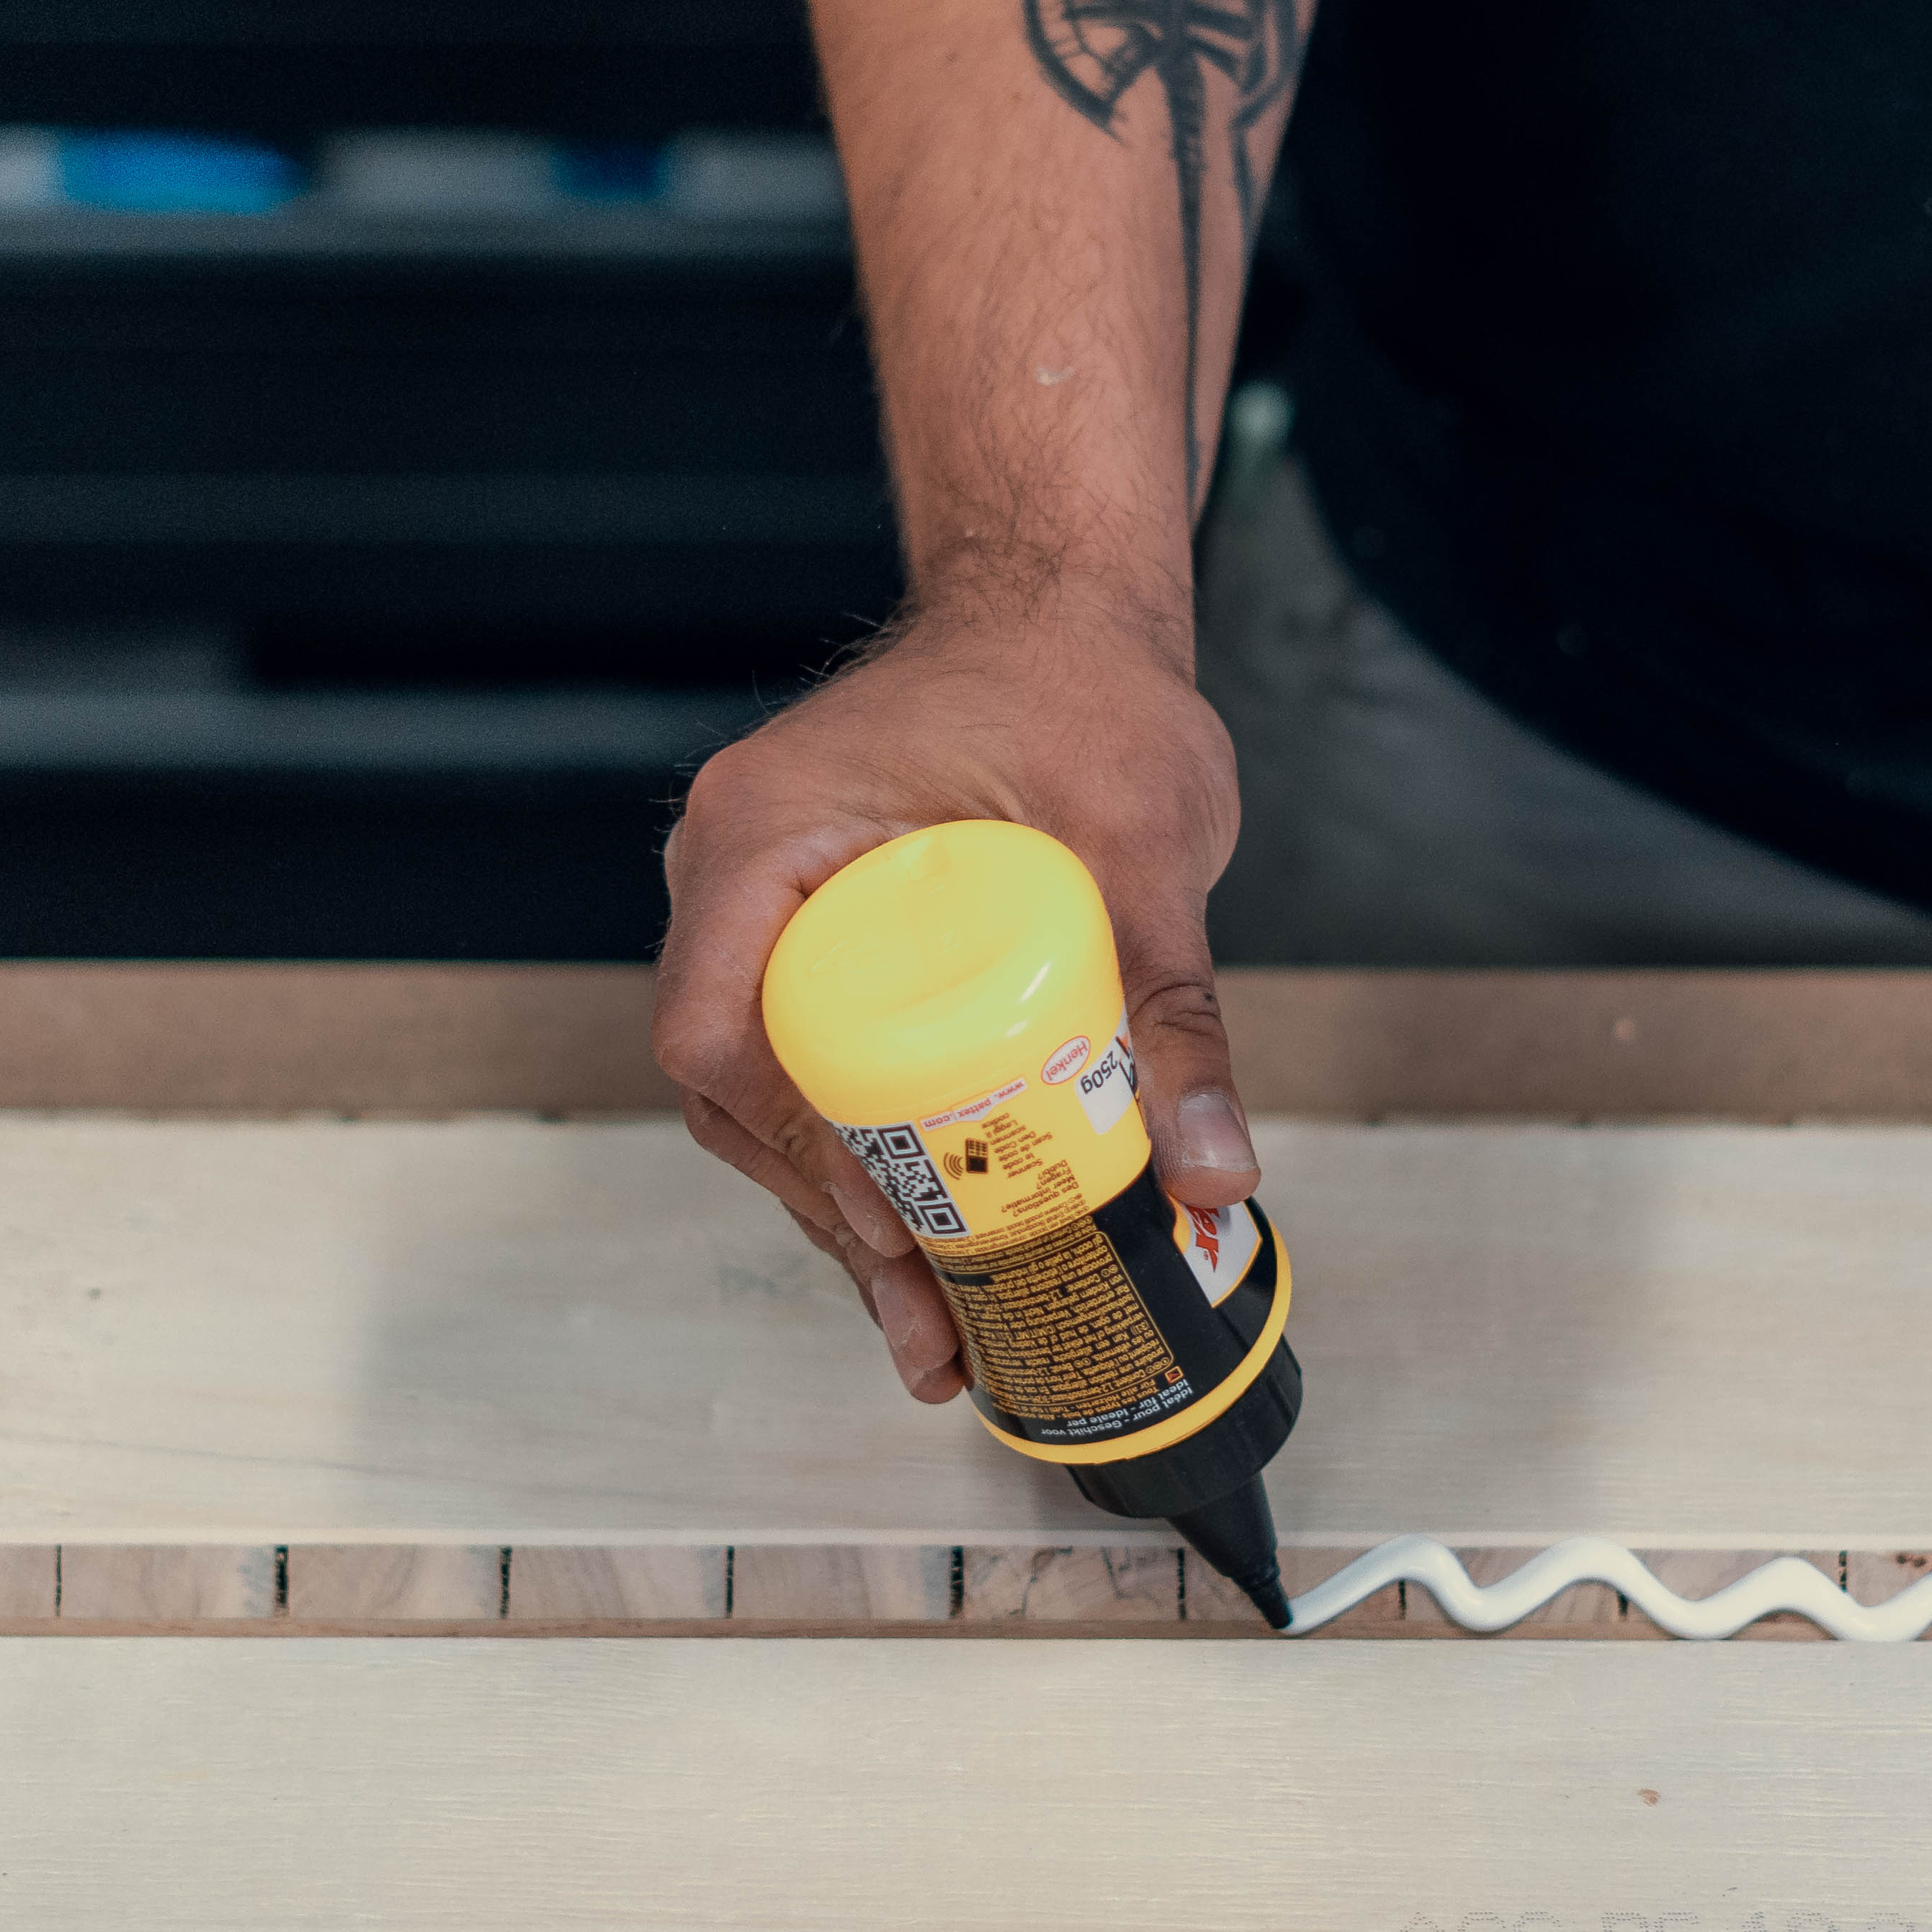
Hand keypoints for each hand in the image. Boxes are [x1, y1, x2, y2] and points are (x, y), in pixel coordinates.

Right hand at [653, 603, 1256, 1400]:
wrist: (1066, 606)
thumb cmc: (1083, 685)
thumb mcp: (1142, 846)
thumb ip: (1170, 1006)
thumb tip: (1211, 1170)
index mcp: (763, 835)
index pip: (720, 1028)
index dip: (794, 1147)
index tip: (893, 1221)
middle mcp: (736, 875)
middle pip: (742, 1087)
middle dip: (833, 1218)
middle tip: (929, 1323)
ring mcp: (767, 908)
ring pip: (776, 1093)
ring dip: (850, 1210)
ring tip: (937, 1325)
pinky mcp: (820, 938)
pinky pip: (818, 1060)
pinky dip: (872, 1152)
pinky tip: (938, 1241)